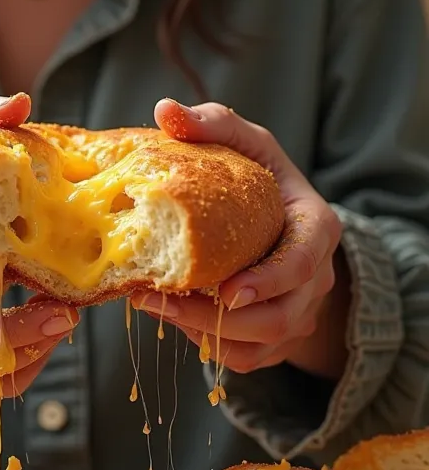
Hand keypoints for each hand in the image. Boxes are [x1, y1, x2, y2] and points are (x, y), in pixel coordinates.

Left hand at [132, 100, 347, 380]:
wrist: (276, 222)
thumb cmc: (260, 179)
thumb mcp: (246, 143)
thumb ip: (214, 124)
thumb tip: (166, 110)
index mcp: (316, 229)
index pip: (302, 264)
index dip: (267, 281)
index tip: (224, 292)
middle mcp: (316, 279)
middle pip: (277, 317)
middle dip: (214, 317)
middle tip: (156, 301)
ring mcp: (299, 314)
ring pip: (258, 345)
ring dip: (202, 332)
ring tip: (154, 307)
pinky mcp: (277, 339)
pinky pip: (244, 359)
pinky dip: (206, 344)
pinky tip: (174, 318)